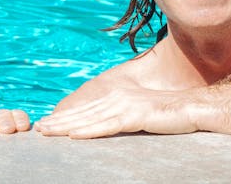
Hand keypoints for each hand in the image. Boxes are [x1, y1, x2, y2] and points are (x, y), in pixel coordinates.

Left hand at [35, 87, 197, 137]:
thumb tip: (109, 124)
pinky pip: (107, 126)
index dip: (65, 116)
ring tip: (47, 132)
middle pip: (82, 113)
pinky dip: (88, 131)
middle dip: (59, 121)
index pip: (86, 109)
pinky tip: (73, 136)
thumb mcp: (140, 114)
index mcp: (117, 95)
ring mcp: (125, 105)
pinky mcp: (134, 116)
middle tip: (38, 129)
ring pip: (89, 119)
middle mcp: (117, 97)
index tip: (47, 123)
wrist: (192, 108)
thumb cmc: (168, 114)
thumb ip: (123, 117)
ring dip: (66, 127)